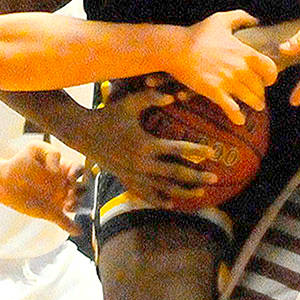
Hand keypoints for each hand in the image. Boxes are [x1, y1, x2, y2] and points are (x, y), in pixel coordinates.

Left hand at [0, 140, 81, 231]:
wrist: (4, 181)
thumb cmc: (21, 162)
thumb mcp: (35, 149)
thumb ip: (50, 152)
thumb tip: (58, 167)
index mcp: (64, 168)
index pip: (79, 170)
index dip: (78, 173)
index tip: (70, 177)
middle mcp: (65, 184)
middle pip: (83, 188)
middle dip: (80, 191)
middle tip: (69, 194)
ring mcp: (60, 200)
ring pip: (78, 205)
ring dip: (78, 206)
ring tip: (67, 206)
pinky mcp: (52, 213)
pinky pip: (66, 222)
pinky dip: (72, 226)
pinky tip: (77, 229)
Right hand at [87, 84, 218, 207]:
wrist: (84, 133)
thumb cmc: (108, 114)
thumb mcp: (129, 103)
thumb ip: (151, 97)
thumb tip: (174, 96)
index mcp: (145, 144)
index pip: (177, 149)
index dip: (196, 150)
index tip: (212, 152)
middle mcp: (141, 163)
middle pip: (175, 173)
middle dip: (196, 177)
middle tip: (215, 178)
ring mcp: (133, 174)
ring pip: (163, 188)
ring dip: (183, 191)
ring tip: (201, 193)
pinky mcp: (126, 179)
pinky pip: (144, 194)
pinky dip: (158, 200)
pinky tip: (171, 204)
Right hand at [169, 11, 277, 122]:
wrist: (177, 49)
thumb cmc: (198, 33)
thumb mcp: (221, 19)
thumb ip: (241, 17)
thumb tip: (255, 19)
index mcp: (245, 52)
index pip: (269, 68)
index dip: (271, 76)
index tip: (269, 80)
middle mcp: (240, 69)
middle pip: (259, 86)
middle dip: (261, 92)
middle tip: (260, 95)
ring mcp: (228, 81)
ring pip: (249, 98)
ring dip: (255, 104)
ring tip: (257, 106)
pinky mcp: (214, 91)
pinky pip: (230, 108)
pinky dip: (237, 116)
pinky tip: (240, 121)